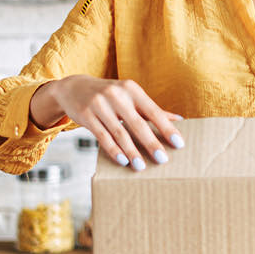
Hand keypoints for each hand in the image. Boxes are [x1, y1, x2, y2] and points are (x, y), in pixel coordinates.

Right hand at [30, 75, 182, 170]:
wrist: (74, 87)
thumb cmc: (110, 94)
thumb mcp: (130, 96)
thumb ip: (152, 109)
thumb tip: (180, 120)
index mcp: (131, 89)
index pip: (153, 111)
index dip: (167, 128)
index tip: (178, 144)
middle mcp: (116, 95)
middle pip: (137, 124)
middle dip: (151, 143)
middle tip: (163, 159)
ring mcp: (99, 104)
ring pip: (119, 132)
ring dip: (132, 151)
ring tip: (141, 166)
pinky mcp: (86, 115)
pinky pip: (102, 136)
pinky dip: (113, 150)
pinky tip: (123, 160)